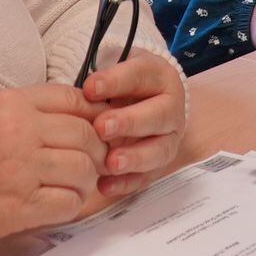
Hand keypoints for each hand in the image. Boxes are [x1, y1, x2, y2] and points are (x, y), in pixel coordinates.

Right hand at [0, 85, 107, 255]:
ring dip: (87, 182)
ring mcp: (21, 169)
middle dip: (97, 152)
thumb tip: (75, 118)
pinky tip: (59, 204)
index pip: (76, 100)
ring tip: (74, 187)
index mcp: (12, 103)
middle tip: (93, 164)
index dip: (96, 116)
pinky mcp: (20, 206)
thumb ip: (29, 112)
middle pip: (87, 136)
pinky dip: (72, 206)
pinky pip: (69, 203)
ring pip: (84, 170)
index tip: (99, 129)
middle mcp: (21, 130)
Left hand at [83, 55, 186, 196]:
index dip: (116, 81)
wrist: (145, 100)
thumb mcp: (114, 70)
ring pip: (160, 150)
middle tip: (102, 127)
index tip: (90, 89)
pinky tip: (105, 185)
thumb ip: (101, 80)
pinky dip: (126, 183)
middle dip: (130, 122)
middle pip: (158, 115)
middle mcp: (170, 107)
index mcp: (159, 76)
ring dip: (135, 158)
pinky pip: (147, 177)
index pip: (141, 75)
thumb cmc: (123, 84)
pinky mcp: (160, 164)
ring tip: (110, 163)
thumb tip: (84, 94)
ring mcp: (169, 137)